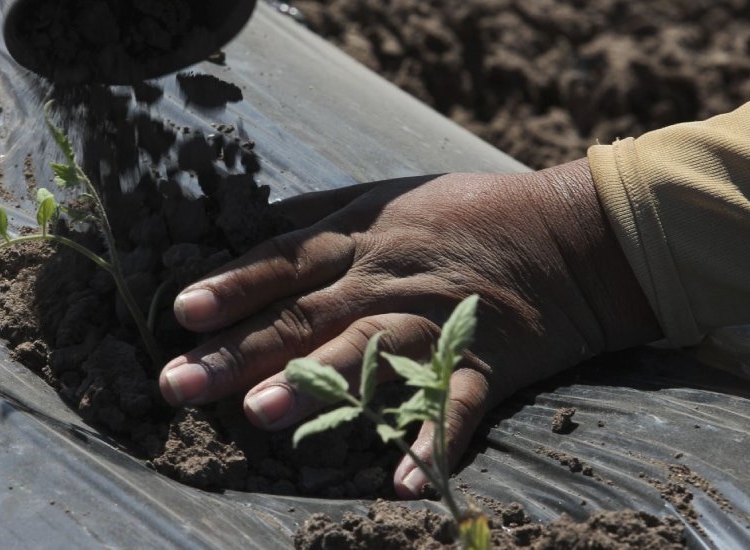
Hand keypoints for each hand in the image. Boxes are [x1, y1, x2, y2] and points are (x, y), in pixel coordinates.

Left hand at [158, 158, 660, 496]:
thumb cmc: (465, 213)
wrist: (568, 236)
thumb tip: (250, 229)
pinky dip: (432, 442)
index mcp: (358, 240)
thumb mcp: (383, 195)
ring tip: (262, 413)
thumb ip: (318, 218)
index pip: (281, 262)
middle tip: (180, 384)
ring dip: (318, 383)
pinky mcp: (482, 364)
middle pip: (304, 317)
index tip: (183, 314)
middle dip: (239, 350)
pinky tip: (401, 482)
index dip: (232, 286)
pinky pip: (454, 406)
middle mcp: (386, 281)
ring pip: (368, 352)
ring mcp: (434, 323)